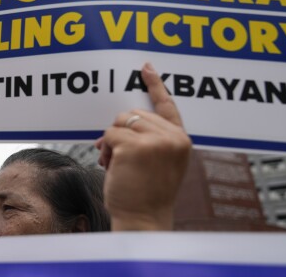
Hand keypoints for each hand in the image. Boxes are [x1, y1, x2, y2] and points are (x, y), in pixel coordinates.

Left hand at [96, 62, 191, 230]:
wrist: (143, 219)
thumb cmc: (147, 193)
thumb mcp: (160, 163)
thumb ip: (152, 139)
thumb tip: (123, 122)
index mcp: (180, 140)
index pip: (167, 105)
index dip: (156, 85)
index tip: (146, 67)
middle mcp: (172, 138)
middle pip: (134, 114)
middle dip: (121, 132)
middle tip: (118, 156)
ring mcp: (154, 141)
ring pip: (120, 122)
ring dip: (111, 141)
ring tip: (116, 164)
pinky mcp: (134, 147)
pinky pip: (109, 135)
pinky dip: (105, 150)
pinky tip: (111, 166)